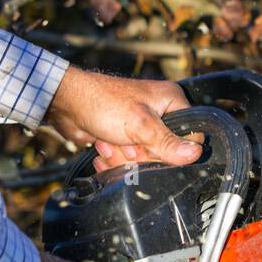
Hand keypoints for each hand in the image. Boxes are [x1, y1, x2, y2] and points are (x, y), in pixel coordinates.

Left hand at [44, 66, 201, 171]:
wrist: (66, 104)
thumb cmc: (102, 102)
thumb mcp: (140, 125)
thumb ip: (167, 142)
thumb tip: (195, 154)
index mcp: (170, 100)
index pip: (190, 134)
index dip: (172, 149)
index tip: (153, 147)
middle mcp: (159, 112)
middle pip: (166, 152)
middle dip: (141, 154)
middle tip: (126, 144)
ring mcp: (141, 127)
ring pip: (145, 159)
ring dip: (123, 158)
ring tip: (110, 143)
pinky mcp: (126, 138)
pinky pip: (129, 160)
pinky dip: (114, 159)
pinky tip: (103, 148)